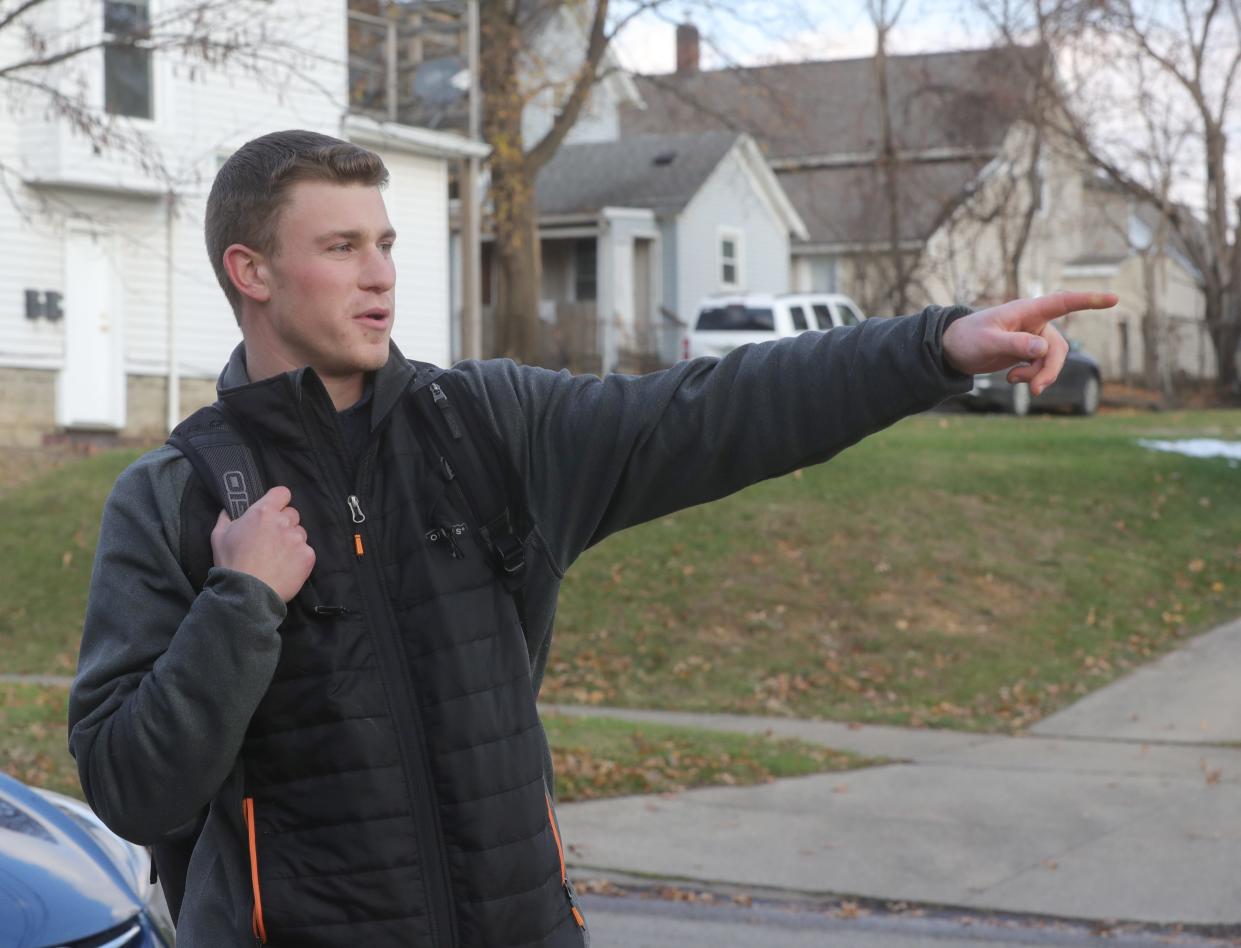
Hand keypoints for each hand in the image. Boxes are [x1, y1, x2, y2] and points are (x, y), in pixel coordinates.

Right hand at [210, 486, 314, 601]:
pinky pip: (306, 551)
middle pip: (292, 514)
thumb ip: (226, 517)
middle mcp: (284, 522)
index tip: (275, 509)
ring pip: (300, 533)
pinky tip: (285, 567)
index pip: (282, 493)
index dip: (279, 500)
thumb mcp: (219, 536)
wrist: (247, 593)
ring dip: (292, 541)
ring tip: (277, 557)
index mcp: (263, 512)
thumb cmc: (231, 563)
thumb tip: (228, 509)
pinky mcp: (308, 556)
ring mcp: (298, 539)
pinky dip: (298, 557)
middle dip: (284, 523)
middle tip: (272, 539)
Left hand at [942, 291, 1118, 395]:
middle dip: (1049, 370)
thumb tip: (1043, 349)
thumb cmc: (967, 338)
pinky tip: (1012, 379)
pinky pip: (1042, 367)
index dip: (1089, 300)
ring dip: (1038, 375)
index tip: (1113, 298)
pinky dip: (1031, 377)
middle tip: (1034, 389)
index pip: (1063, 302)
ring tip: (1014, 381)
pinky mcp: (1027, 352)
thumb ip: (1015, 345)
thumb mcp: (988, 343)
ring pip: (1052, 360)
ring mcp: (1032, 338)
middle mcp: (1034, 323)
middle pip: (1059, 348)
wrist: (952, 349)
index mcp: (1027, 311)